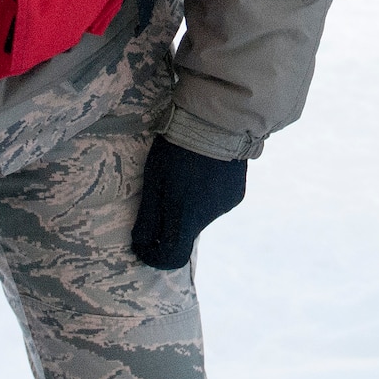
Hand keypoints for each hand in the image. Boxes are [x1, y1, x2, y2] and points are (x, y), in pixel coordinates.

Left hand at [131, 137, 246, 269]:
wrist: (217, 121)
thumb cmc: (177, 149)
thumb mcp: (154, 180)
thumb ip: (149, 217)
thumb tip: (141, 243)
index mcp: (186, 216)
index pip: (172, 257)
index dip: (154, 257)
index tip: (143, 246)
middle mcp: (209, 217)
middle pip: (185, 233)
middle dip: (170, 223)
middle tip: (162, 195)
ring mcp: (226, 205)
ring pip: (201, 216)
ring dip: (189, 204)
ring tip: (185, 173)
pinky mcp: (237, 193)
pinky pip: (216, 202)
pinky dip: (206, 193)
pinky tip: (203, 170)